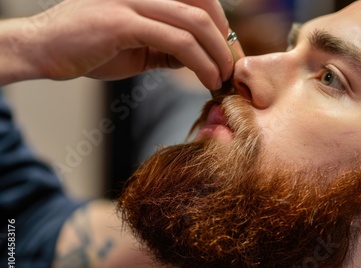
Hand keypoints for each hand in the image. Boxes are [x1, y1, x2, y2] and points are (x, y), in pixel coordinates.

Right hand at [2, 0, 243, 88]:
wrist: (41, 49)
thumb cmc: (86, 47)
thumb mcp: (137, 45)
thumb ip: (167, 46)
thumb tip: (197, 58)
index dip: (221, 25)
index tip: (228, 55)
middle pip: (205, 6)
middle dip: (226, 39)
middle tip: (231, 67)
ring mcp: (134, 1)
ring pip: (196, 22)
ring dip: (218, 53)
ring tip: (222, 78)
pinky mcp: (125, 22)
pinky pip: (178, 42)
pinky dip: (200, 63)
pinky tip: (208, 80)